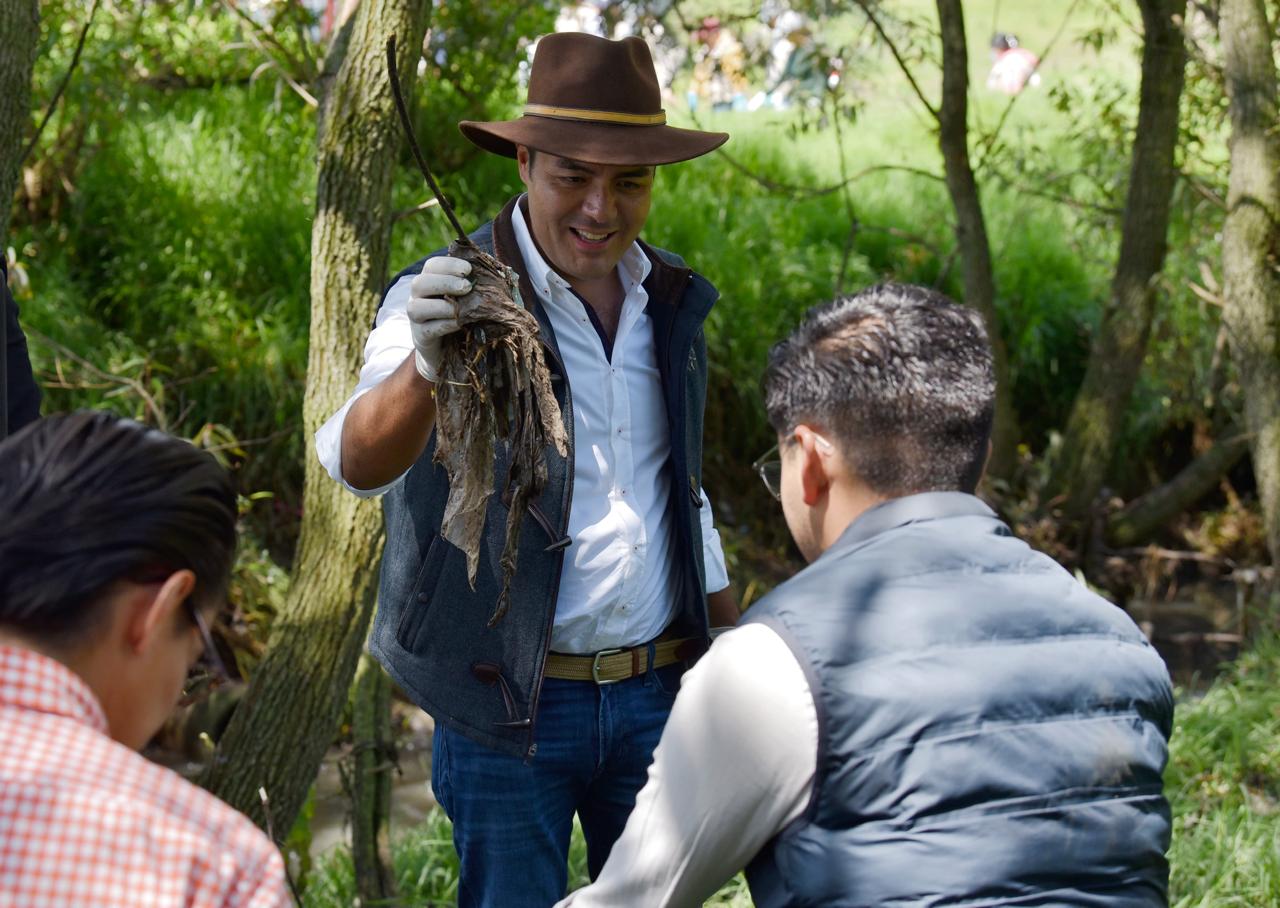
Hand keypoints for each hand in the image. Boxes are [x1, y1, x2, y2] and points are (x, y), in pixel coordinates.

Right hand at [408, 256, 472, 382]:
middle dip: (444, 283)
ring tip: (461, 308)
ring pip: (416, 307)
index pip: (432, 266)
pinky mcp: (421, 338)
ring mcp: (416, 319)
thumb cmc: (464, 317)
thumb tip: (500, 271)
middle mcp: (418, 297)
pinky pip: (427, 329)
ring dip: (441, 306)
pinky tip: (458, 324)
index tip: (468, 269)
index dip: (448, 265)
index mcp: (430, 281)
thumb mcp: (471, 298)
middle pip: (419, 283)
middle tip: (467, 286)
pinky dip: (443, 325)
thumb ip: (479, 284)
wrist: (450, 350)